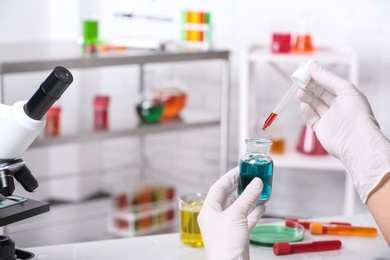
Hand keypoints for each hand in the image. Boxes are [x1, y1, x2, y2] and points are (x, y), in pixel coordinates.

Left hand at [197, 167, 264, 259]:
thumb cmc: (225, 245)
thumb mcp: (236, 215)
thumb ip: (247, 198)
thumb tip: (256, 183)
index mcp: (209, 210)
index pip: (218, 187)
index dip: (230, 177)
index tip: (240, 169)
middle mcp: (217, 217)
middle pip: (229, 196)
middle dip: (241, 186)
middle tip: (251, 177)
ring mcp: (227, 226)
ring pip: (239, 207)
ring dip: (250, 198)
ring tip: (260, 189)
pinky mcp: (238, 235)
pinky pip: (247, 219)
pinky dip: (255, 212)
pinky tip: (262, 206)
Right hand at [297, 61, 389, 201]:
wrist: (356, 141)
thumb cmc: (356, 114)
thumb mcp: (344, 89)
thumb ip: (327, 78)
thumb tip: (312, 66)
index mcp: (346, 96)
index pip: (328, 82)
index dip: (317, 75)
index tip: (304, 67)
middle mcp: (338, 107)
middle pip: (320, 93)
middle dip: (309, 85)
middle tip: (299, 78)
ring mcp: (329, 118)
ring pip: (314, 105)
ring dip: (306, 97)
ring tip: (299, 91)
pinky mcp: (321, 129)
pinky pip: (311, 118)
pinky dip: (306, 111)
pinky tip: (304, 105)